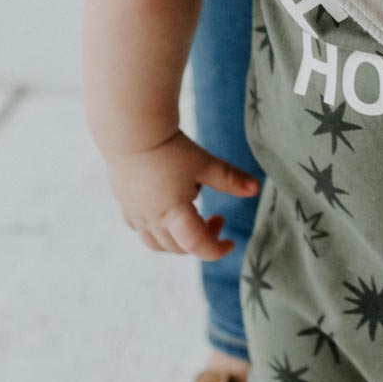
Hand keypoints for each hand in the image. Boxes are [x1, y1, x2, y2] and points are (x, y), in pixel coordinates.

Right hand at [104, 128, 259, 260]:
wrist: (131, 131)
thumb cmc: (170, 148)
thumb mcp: (205, 163)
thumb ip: (230, 179)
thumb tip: (256, 189)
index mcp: (173, 213)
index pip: (197, 245)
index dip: (216, 250)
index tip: (230, 243)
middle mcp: (152, 220)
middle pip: (179, 247)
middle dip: (202, 239)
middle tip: (218, 219)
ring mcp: (136, 214)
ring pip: (157, 243)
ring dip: (179, 240)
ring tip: (194, 215)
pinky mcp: (125, 205)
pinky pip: (141, 230)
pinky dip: (158, 230)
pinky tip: (168, 210)